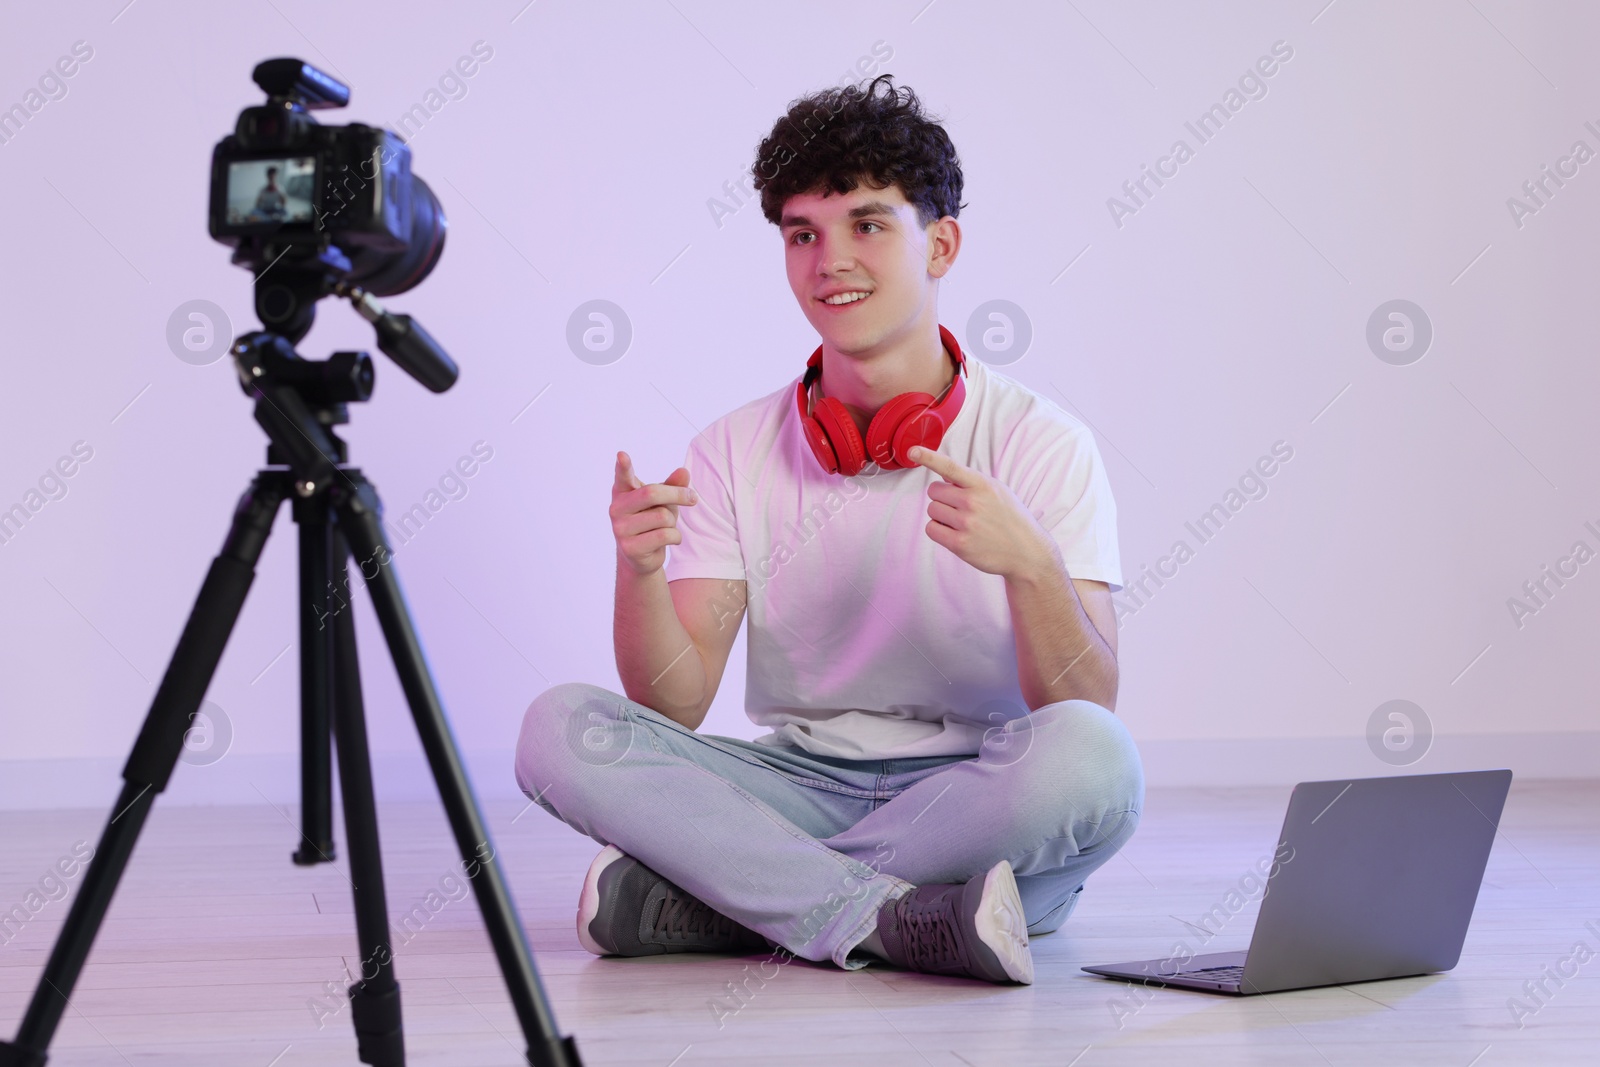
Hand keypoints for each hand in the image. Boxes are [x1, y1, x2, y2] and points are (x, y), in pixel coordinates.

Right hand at [611, 451, 697, 576]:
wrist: (641, 556)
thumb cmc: (652, 521)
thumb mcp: (664, 501)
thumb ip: (672, 485)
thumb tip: (684, 472)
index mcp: (623, 492)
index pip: (623, 476)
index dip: (623, 466)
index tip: (622, 455)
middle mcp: (616, 508)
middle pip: (652, 493)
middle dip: (678, 495)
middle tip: (693, 498)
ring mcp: (620, 529)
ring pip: (662, 516)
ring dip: (673, 523)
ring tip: (666, 528)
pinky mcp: (630, 548)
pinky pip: (664, 535)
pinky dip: (675, 537)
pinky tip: (670, 540)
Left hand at [908, 445, 1059, 579]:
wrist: (1026, 551)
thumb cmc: (1010, 518)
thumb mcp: (997, 491)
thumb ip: (970, 482)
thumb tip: (943, 472)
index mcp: (983, 485)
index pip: (950, 467)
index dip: (929, 457)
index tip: (913, 451)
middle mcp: (973, 502)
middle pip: (934, 491)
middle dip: (943, 498)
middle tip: (960, 507)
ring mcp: (966, 524)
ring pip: (932, 510)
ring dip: (941, 515)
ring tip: (962, 522)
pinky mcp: (960, 544)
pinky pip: (931, 529)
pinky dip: (938, 530)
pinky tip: (955, 533)